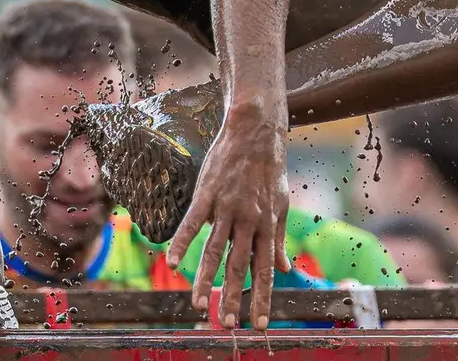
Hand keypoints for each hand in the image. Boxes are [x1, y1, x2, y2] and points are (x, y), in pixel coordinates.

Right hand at [166, 103, 290, 329]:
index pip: (265, 270)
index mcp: (266, 226)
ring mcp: (226, 208)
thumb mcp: (280, 206)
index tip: (258, 324)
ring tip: (199, 305)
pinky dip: (182, 242)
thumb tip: (286, 269)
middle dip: (233, 298)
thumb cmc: (270, 170)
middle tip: (227, 324)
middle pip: (239, 266)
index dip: (262, 299)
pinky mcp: (207, 194)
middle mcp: (248, 221)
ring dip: (205, 279)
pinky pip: (192, 222)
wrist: (256, 133)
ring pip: (214, 250)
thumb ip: (278, 240)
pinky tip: (172, 261)